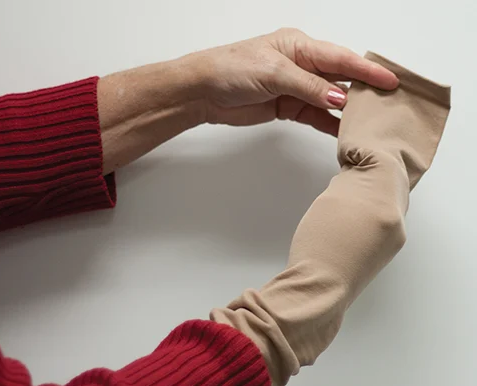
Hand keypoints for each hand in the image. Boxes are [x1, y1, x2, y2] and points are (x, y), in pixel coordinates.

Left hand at [98, 28, 398, 170]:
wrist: (204, 92)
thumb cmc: (232, 69)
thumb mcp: (274, 73)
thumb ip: (309, 87)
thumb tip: (340, 98)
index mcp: (300, 46)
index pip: (341, 58)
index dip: (367, 69)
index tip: (390, 80)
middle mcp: (301, 65)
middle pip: (340, 78)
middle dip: (363, 89)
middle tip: (388, 102)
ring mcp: (295, 88)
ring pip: (329, 99)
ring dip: (347, 110)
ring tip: (370, 121)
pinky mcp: (287, 107)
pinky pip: (314, 116)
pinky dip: (328, 123)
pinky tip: (343, 131)